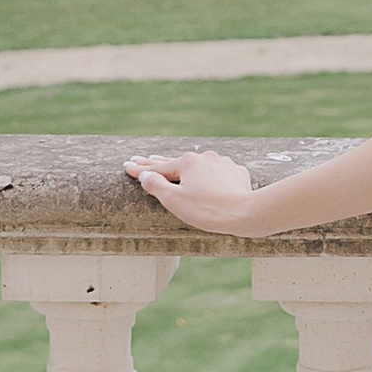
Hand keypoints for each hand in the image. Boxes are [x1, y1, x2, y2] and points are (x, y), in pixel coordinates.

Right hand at [124, 150, 261, 235]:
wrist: (244, 213)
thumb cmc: (206, 209)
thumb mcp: (174, 200)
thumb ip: (157, 185)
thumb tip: (145, 175)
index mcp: (188, 162)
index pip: (158, 168)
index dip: (140, 169)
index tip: (127, 165)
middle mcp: (206, 157)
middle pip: (177, 163)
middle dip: (158, 163)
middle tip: (142, 159)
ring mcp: (223, 164)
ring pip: (199, 166)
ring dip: (185, 168)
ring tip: (173, 166)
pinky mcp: (237, 174)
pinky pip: (218, 173)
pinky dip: (208, 175)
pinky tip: (206, 176)